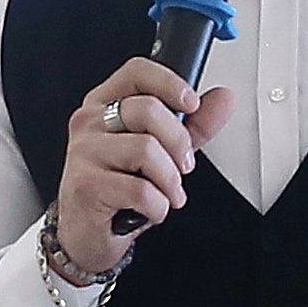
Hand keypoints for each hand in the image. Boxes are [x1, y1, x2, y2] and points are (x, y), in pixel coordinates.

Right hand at [50, 57, 235, 280]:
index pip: (137, 72)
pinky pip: (140, 190)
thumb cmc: (119, 189)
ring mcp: (84, 152)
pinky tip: (150, 211)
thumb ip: (193, 125)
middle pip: (147, 110)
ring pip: (145, 149)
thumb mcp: (162, 151)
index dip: (169, 82)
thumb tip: (223, 99)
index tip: (192, 103)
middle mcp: (90, 123)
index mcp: (105, 104)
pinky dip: (158, 206)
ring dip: (169, 180)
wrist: (87, 234)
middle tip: (183, 165)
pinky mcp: (85, 185)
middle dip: (179, 143)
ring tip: (167, 193)